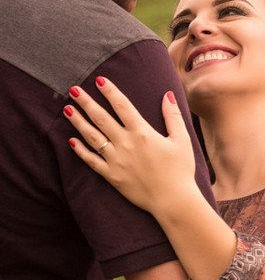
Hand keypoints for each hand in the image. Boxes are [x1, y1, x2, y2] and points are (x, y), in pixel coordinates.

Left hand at [65, 78, 198, 217]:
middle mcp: (125, 143)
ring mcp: (116, 159)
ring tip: (67, 109)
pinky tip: (72, 141)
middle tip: (73, 90)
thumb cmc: (181, 170)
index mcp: (142, 132)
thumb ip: (173, 116)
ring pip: (92, 136)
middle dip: (86, 102)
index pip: (122, 105)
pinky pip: (91, 160)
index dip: (109, 91)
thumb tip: (167, 95)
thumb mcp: (182, 140)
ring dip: (78, 122)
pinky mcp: (111, 175)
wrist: (173, 200)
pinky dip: (80, 150)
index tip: (99, 80)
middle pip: (101, 118)